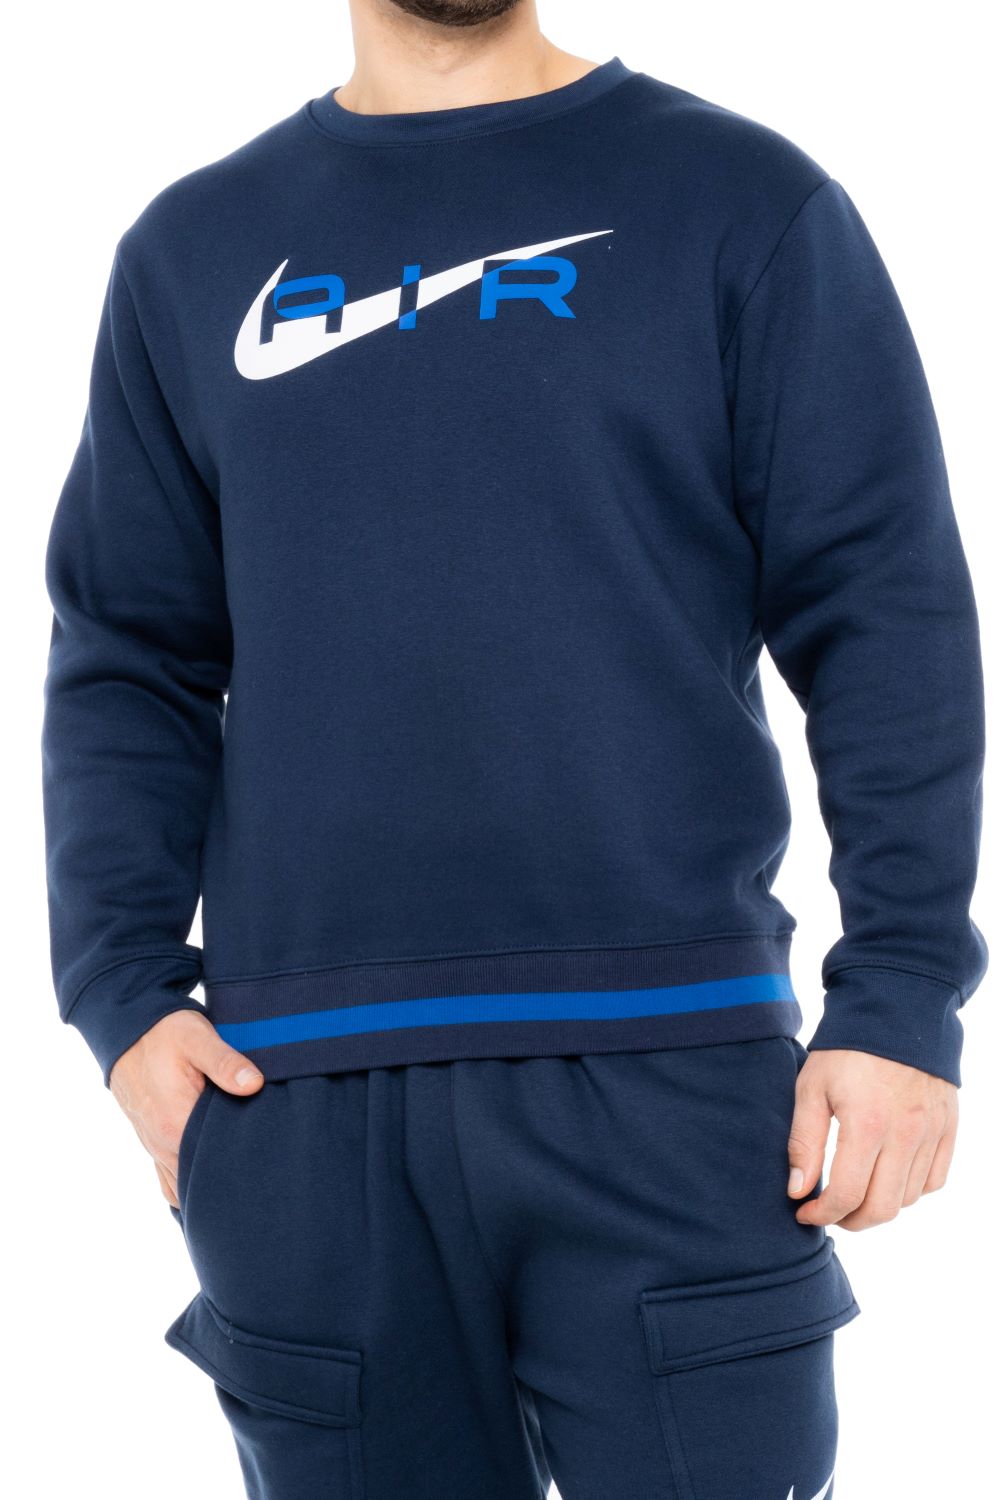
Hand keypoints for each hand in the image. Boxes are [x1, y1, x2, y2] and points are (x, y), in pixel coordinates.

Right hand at [109, 1010, 263, 1207]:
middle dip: (230, 1177)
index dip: (242, 1165)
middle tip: (261, 1168)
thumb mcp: (198, 1039)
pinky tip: (212, 1175)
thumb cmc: (164, 1034)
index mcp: (175, 1124)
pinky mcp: (152, 1142)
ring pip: (184, 1184)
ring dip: (209, 1180)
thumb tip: (255, 1085)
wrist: (126, 1031)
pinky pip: (169, 1179)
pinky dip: (189, 1181)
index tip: (265, 1158)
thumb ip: (226, 1063)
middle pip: (201, 1179)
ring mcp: (154, 1147)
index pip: (214, 1164)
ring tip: (241, 1172)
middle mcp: (162, 1144)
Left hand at [786, 1049, 957, 1230]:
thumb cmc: (846, 1049)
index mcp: (867, 1125)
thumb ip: (804, 1143)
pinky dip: (911, 1190)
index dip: (822, 1214)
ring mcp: (932, 1133)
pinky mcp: (948, 1128)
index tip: (804, 1212)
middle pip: (882, 1209)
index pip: (847, 1195)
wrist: (896, 1012)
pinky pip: (934, 1179)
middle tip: (829, 1211)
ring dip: (879, 1206)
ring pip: (908, 1199)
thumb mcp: (812, 1088)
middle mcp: (906, 1135)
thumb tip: (798, 1191)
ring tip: (855, 1193)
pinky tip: (887, 1178)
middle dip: (850, 1220)